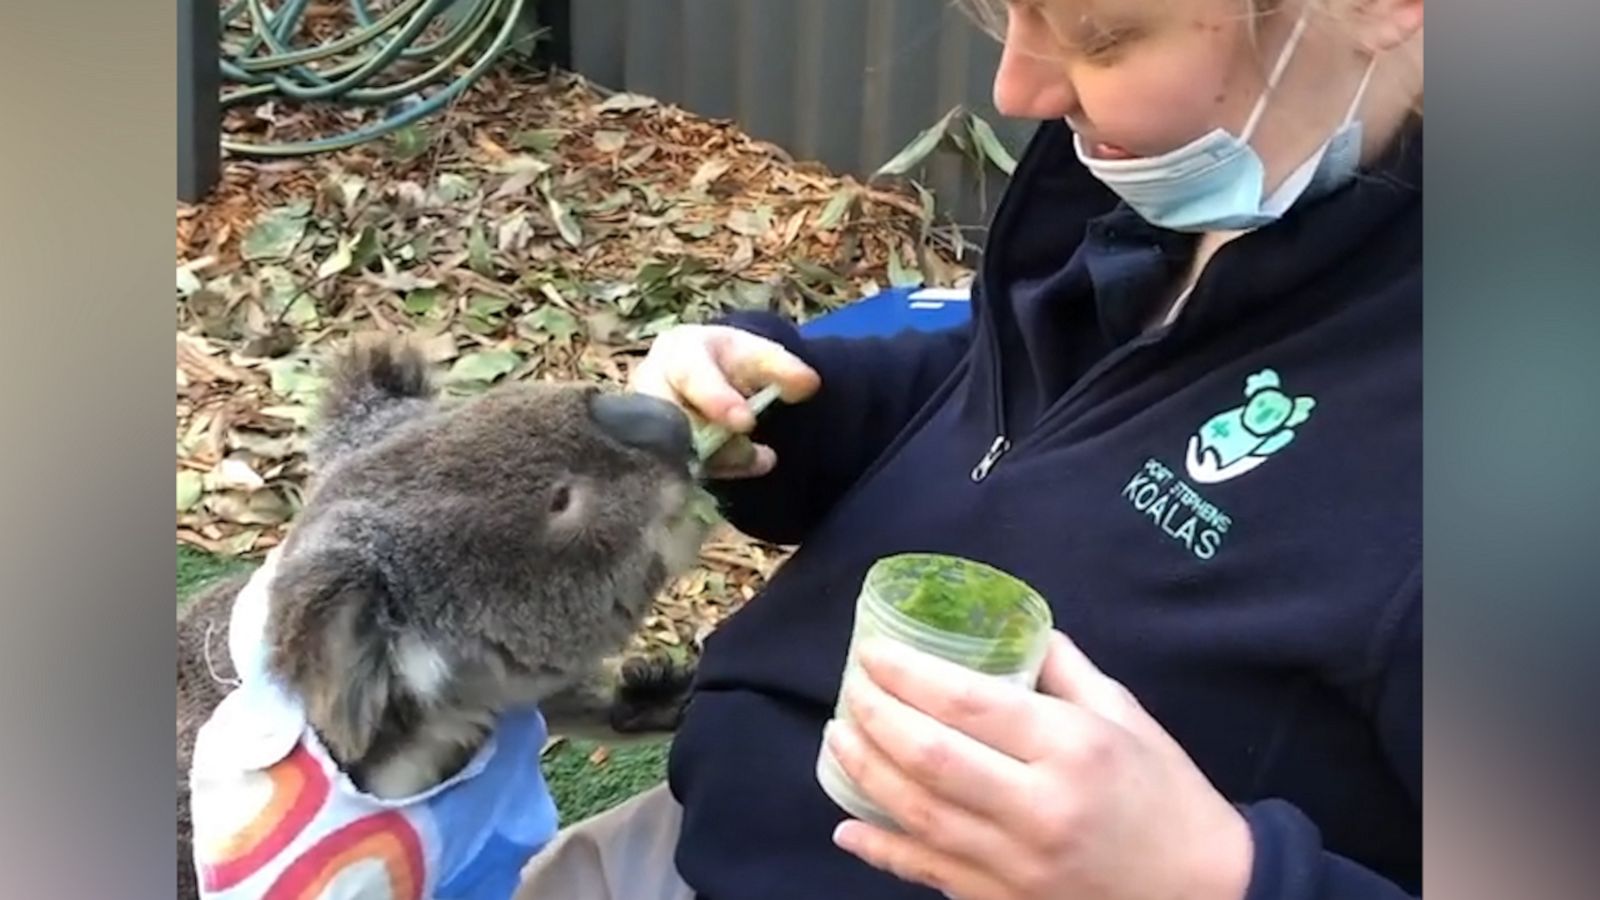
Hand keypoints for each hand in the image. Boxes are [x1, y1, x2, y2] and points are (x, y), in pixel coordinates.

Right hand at [628, 324, 819, 477]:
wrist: (709, 377)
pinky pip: (676, 473)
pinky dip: (716, 474)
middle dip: (714, 441)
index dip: (717, 399)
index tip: (746, 423)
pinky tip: (746, 467)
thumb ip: (783, 367)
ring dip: (719, 461)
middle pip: (673, 419)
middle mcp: (651, 386)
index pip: (691, 374)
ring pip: (673, 453)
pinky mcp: (651, 451)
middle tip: (757, 453)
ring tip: (758, 458)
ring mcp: (644, 422)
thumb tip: (808, 383)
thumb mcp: (757, 355)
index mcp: (677, 351)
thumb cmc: (730, 362)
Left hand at [825, 632, 1253, 899]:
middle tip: (849, 688)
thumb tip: (1010, 623)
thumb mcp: (1124, 714)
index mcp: (1072, 749)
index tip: (872, 651)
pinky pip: (927, 872)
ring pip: (918, 813)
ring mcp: (1017, 864)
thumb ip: (1062, 668)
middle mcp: (1040, 807)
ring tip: (837, 736)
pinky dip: (880, 849)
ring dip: (864, 771)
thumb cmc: (1164, 793)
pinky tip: (847, 825)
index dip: (908, 674)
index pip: (969, 703)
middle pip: (930, 756)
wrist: (1204, 890)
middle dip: (875, 715)